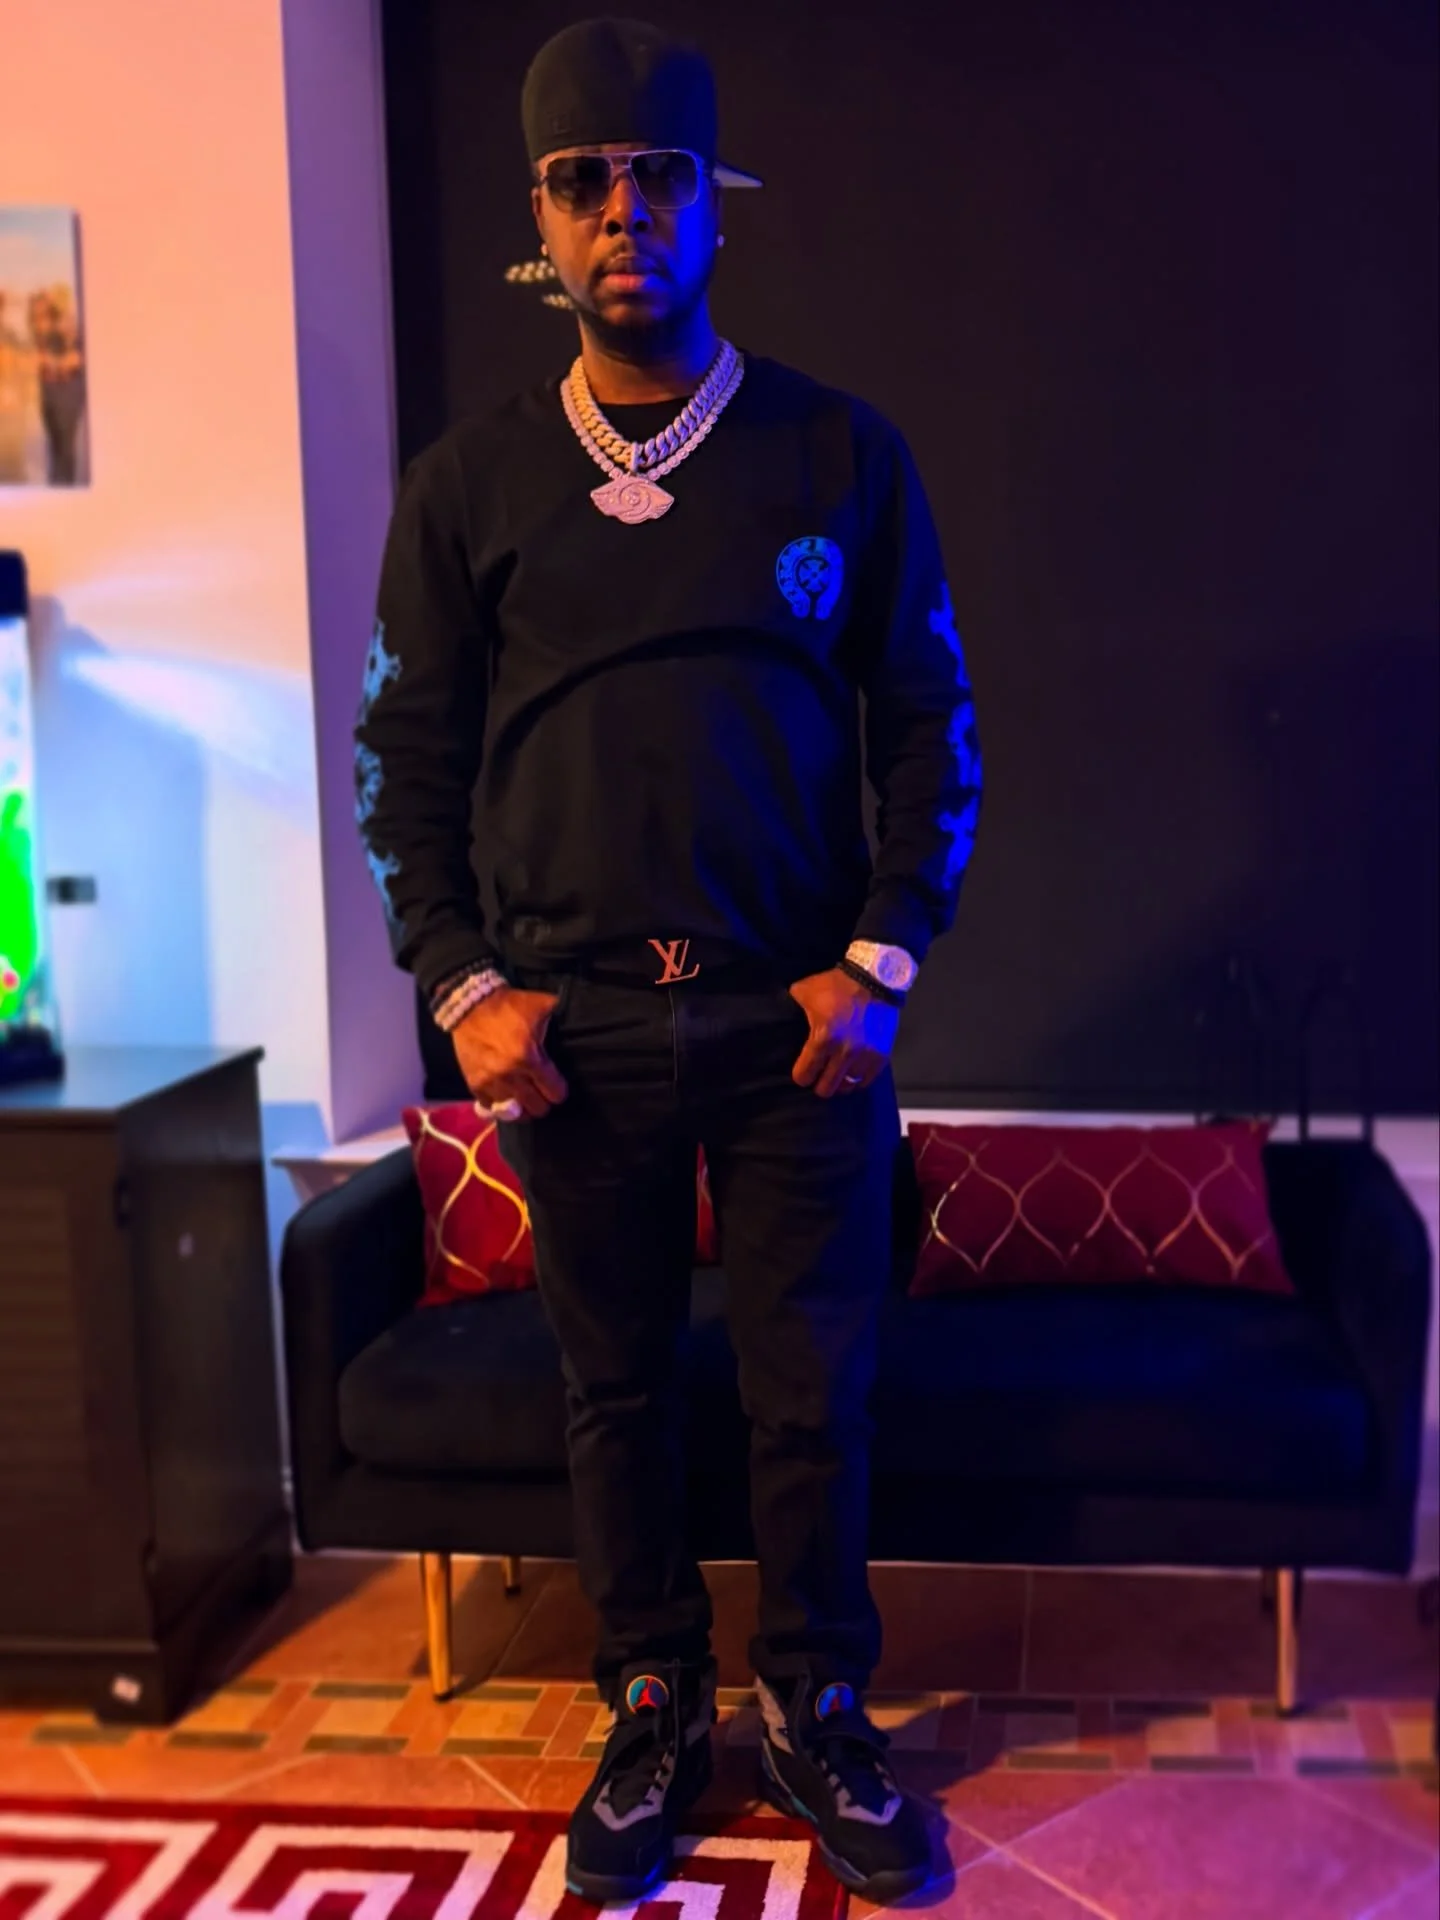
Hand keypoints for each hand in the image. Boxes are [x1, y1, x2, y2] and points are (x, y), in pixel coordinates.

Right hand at [451, 987, 567, 1119]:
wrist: (470, 1004)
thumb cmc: (510, 1005)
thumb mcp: (542, 1005)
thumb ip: (562, 1018)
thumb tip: (580, 1021)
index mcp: (529, 1058)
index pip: (554, 1093)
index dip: (560, 1091)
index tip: (558, 1085)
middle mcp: (510, 1076)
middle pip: (537, 1108)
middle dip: (544, 1101)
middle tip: (542, 1092)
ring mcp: (490, 1083)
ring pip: (515, 1114)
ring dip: (523, 1106)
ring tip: (525, 1098)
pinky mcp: (474, 1084)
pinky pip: (491, 1108)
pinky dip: (500, 1105)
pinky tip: (506, 1096)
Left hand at [788, 968, 899, 1097]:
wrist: (874, 978)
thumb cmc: (836, 985)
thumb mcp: (805, 991)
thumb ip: (791, 1006)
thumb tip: (777, 1014)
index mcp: (823, 1038)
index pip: (806, 1074)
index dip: (800, 1075)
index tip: (801, 1072)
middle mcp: (845, 1052)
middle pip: (826, 1088)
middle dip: (818, 1083)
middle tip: (818, 1075)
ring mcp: (865, 1056)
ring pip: (848, 1086)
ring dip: (839, 1082)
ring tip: (836, 1075)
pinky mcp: (881, 1055)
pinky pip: (867, 1080)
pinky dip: (858, 1079)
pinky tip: (852, 1072)